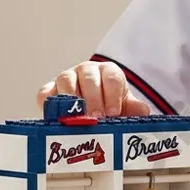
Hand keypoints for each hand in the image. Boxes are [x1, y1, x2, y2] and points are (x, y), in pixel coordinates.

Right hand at [36, 61, 150, 116]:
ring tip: (76, 118)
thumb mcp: (124, 106)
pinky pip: (46, 92)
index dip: (113, 95)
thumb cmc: (109, 105)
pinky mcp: (50, 90)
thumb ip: (135, 110)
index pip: (112, 77)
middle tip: (96, 118)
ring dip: (72, 99)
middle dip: (94, 98)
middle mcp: (87, 71)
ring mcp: (67, 78)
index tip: (113, 113)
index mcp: (108, 72)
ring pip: (66, 80)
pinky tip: (54, 115)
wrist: (91, 109)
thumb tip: (143, 112)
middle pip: (90, 77)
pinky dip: (48, 102)